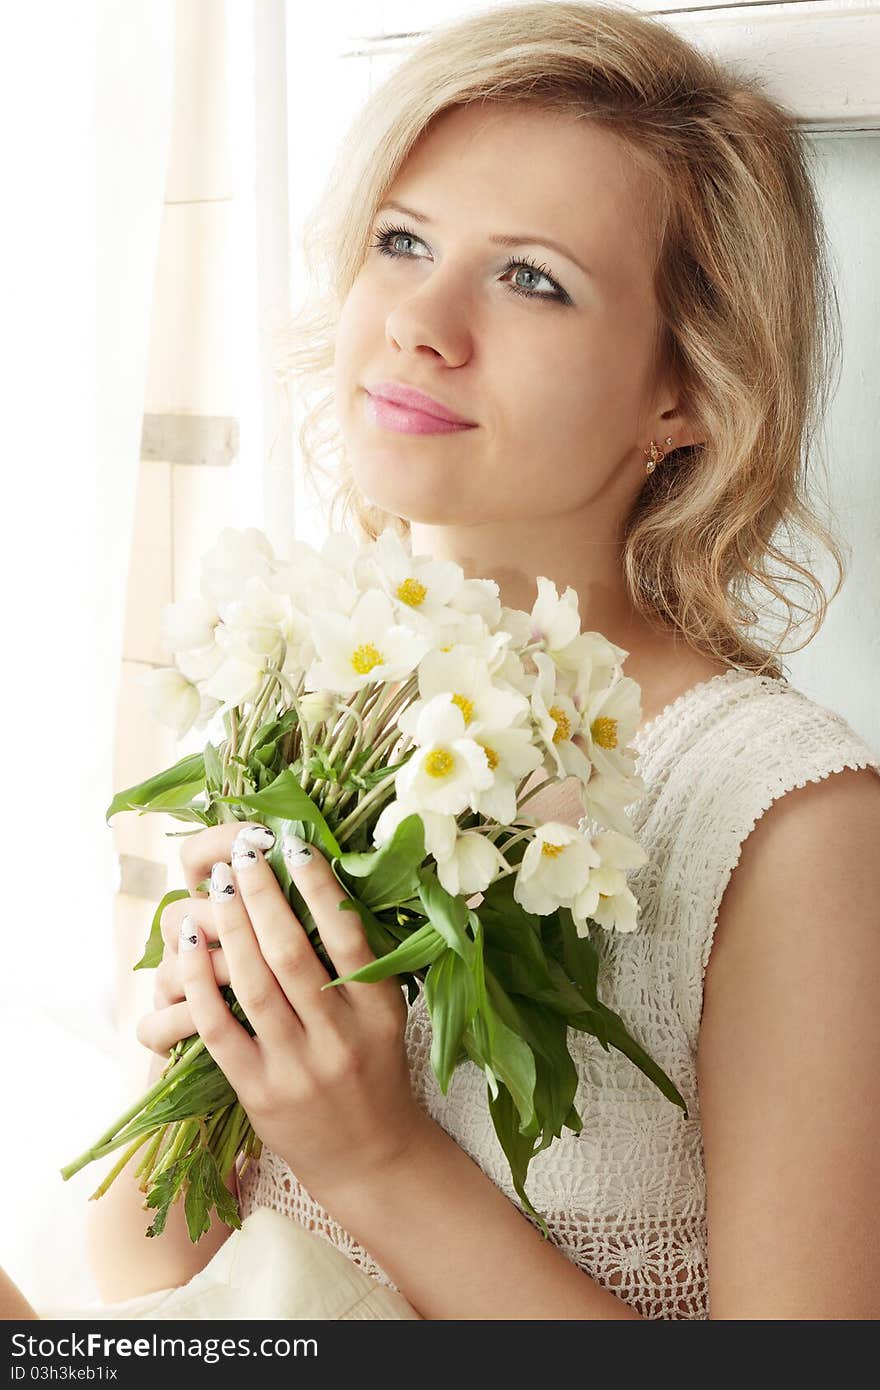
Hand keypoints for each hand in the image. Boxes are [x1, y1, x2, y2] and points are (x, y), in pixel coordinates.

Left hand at [153, 820, 428, 1201]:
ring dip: (231, 928)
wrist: (370, 1158)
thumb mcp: (385, 1015)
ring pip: (254, 986)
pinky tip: (191, 946)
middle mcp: (340, 1038)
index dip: (320, 887)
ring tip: (216, 886)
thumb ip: (361, 962)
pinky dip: (201, 984)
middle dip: (263, 896)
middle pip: (292, 954)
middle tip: (243, 855)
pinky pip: (221, 1029)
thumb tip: (322, 884)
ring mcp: (298, 1068)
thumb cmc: (375, 1071)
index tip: (295, 844)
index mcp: (379, 1010)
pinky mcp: (259, 1092)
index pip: (348, 936)